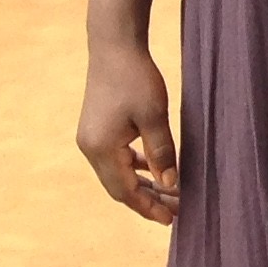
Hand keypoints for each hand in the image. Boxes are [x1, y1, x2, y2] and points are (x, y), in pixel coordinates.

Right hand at [78, 39, 178, 222]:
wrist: (114, 46)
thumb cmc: (136, 78)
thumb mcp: (155, 116)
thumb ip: (162, 152)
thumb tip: (170, 185)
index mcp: (101, 149)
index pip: (125, 191)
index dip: (148, 207)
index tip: (171, 220)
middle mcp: (90, 148)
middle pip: (120, 187)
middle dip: (148, 200)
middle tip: (177, 210)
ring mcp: (91, 139)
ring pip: (119, 173)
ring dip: (143, 184)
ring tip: (171, 193)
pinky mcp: (97, 129)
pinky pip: (116, 158)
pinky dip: (136, 167)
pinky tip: (155, 170)